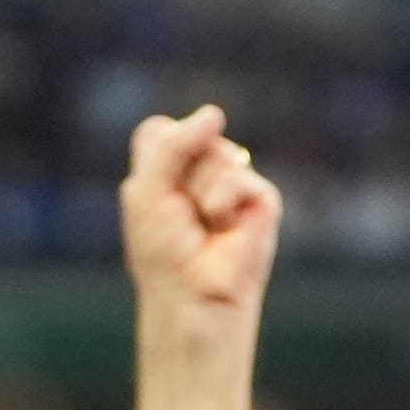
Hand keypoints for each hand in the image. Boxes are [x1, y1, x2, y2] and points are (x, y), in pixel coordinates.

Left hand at [120, 104, 283, 320]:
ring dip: (199, 192)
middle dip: (178, 173)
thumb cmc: (162, 253)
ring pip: (217, 153)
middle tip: (180, 214)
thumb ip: (172, 143)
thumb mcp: (147, 188)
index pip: (161, 130)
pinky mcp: (262, 201)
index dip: (157, 153)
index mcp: (168, 170)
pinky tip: (224, 230)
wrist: (190, 297)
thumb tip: (216, 113)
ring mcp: (234, 185)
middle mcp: (203, 172)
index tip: (155, 192)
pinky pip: (241, 177)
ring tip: (203, 225)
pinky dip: (223, 203)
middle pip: (192, 135)